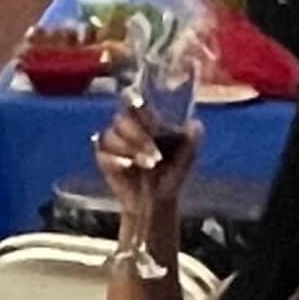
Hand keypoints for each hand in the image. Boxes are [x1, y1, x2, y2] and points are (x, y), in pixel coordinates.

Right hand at [93, 105, 197, 222]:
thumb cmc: (171, 174)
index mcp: (145, 120)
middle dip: (140, 136)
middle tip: (157, 155)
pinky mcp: (103, 159)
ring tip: (150, 165)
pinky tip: (128, 166)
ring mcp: (113, 143)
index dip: (134, 98)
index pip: (133, 99)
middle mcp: (126, 128)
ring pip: (112, 136)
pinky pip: (103, 154)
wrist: (157, 201)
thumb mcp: (187, 156)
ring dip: (132, 150)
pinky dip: (116, 160)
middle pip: (122, 120)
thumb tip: (195, 123)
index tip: (140, 104)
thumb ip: (192, 138)